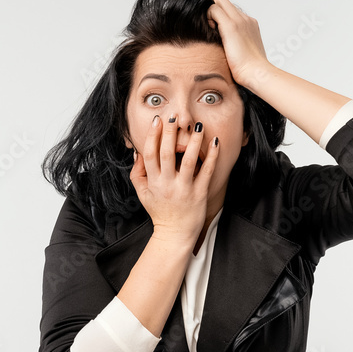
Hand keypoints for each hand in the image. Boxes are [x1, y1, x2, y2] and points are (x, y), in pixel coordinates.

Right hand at [128, 113, 219, 244]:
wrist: (175, 234)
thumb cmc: (159, 211)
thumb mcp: (142, 194)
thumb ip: (137, 173)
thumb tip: (137, 152)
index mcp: (153, 182)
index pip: (150, 154)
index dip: (153, 136)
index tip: (157, 120)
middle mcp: (168, 185)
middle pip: (168, 154)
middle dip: (171, 134)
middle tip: (175, 117)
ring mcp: (185, 189)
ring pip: (189, 161)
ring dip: (194, 142)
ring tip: (197, 126)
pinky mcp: (200, 194)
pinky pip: (207, 172)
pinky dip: (211, 157)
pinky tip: (215, 142)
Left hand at [207, 0, 274, 87]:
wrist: (256, 72)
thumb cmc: (250, 69)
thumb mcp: (245, 53)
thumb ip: (237, 44)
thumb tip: (226, 47)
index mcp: (250, 25)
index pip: (232, 10)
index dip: (222, 16)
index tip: (217, 30)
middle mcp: (246, 19)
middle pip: (225, 2)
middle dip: (215, 11)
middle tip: (213, 28)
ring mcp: (240, 20)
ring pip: (219, 1)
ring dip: (212, 14)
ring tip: (212, 31)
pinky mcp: (231, 25)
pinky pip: (214, 9)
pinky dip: (208, 16)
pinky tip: (210, 31)